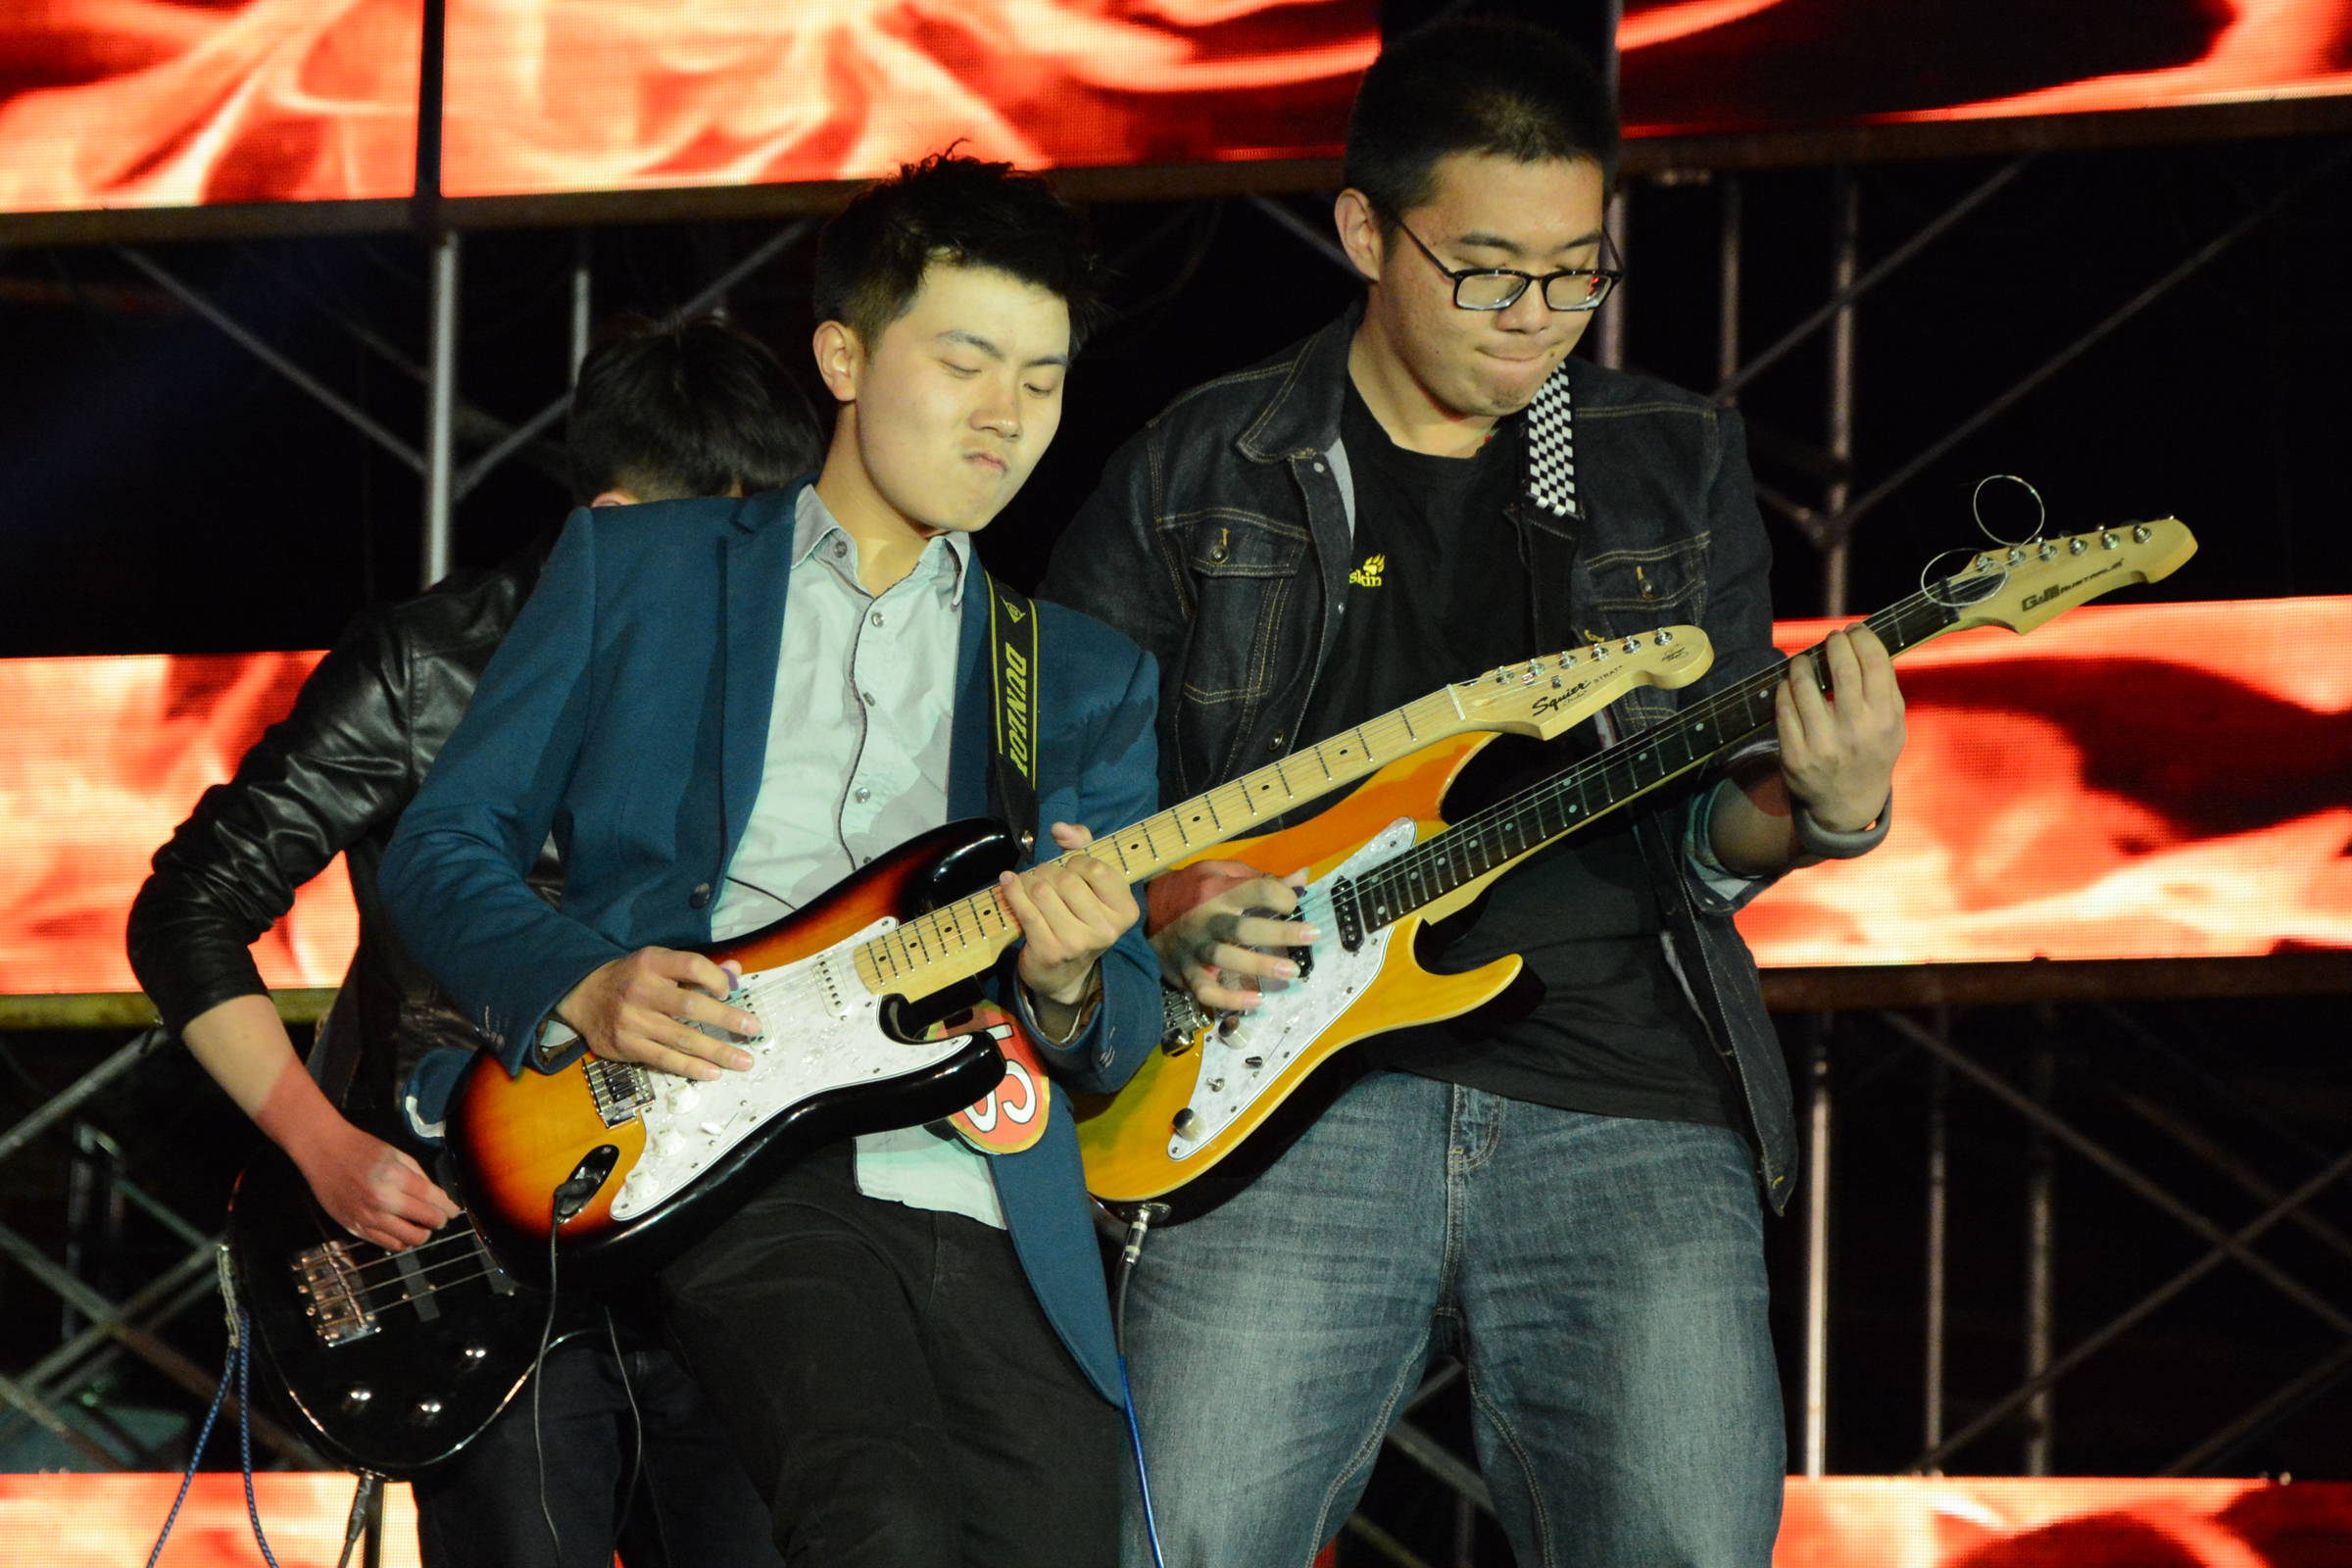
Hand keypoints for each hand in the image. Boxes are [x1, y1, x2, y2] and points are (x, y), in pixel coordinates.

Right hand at [293, 1120, 461, 1251]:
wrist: (323, 1152)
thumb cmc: (362, 1148)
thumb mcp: (396, 1154)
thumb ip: (419, 1176)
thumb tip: (438, 1197)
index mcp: (395, 1178)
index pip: (431, 1199)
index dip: (447, 1208)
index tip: (454, 1212)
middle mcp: (382, 1201)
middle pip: (424, 1222)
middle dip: (438, 1221)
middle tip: (440, 1218)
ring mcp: (367, 1217)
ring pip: (407, 1239)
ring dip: (421, 1235)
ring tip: (422, 1227)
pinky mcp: (354, 1228)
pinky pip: (386, 1244)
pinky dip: (400, 1241)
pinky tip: (403, 1232)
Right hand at [558, 948, 758, 1081]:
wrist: (584, 996)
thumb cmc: (632, 978)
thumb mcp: (659, 964)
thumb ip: (697, 970)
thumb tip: (736, 971)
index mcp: (652, 963)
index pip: (691, 966)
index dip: (716, 978)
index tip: (730, 991)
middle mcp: (641, 990)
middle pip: (690, 1006)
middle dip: (726, 1018)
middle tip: (753, 1028)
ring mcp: (633, 1020)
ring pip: (682, 1038)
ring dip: (717, 1051)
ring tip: (742, 1061)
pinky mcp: (627, 1045)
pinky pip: (665, 1059)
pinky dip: (691, 1067)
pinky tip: (713, 1072)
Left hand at [1000, 822, 1140, 1008]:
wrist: (1062, 972)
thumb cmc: (1079, 915)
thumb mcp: (1091, 882)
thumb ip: (1082, 844)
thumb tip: (1060, 828)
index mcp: (1125, 911)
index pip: (1098, 869)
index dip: (1077, 861)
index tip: (1070, 867)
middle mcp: (1106, 930)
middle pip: (1067, 880)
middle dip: (1048, 871)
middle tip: (1043, 875)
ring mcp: (1078, 943)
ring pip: (1043, 892)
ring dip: (1029, 880)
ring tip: (1028, 883)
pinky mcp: (1050, 952)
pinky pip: (1025, 910)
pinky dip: (1012, 891)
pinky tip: (1007, 882)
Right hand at [1148, 860, 1319, 1014]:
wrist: (1144, 913)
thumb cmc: (1190, 890)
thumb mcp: (1220, 873)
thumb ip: (1260, 878)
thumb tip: (1303, 877)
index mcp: (1217, 891)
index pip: (1255, 890)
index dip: (1281, 895)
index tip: (1293, 903)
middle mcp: (1206, 919)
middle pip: (1243, 927)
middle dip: (1280, 932)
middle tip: (1312, 936)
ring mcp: (1194, 948)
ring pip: (1226, 959)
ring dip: (1260, 966)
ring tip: (1292, 972)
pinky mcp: (1185, 972)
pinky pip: (1207, 990)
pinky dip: (1230, 999)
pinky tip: (1256, 1001)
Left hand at [1776, 625, 1905, 831]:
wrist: (1847, 803)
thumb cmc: (1872, 752)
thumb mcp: (1893, 726)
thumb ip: (1886, 688)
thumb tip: (1867, 643)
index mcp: (1884, 720)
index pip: (1873, 664)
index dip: (1862, 639)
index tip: (1853, 630)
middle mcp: (1855, 731)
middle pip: (1841, 669)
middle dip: (1833, 644)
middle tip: (1830, 638)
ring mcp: (1822, 744)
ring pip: (1804, 686)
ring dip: (1802, 664)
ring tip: (1804, 660)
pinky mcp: (1795, 755)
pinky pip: (1783, 709)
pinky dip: (1784, 689)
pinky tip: (1789, 684)